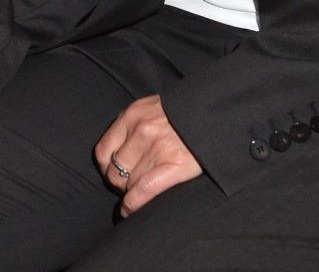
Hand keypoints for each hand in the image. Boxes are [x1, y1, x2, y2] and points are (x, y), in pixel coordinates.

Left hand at [93, 95, 201, 215]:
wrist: (215, 113)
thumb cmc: (184, 113)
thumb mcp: (152, 107)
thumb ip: (134, 124)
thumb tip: (119, 151)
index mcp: (132, 115)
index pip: (103, 151)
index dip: (106, 169)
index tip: (113, 175)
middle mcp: (141, 131)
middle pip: (115, 171)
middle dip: (119, 185)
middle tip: (129, 188)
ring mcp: (157, 148)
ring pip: (129, 184)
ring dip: (130, 194)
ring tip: (136, 197)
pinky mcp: (175, 165)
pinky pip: (144, 190)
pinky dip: (133, 205)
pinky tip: (130, 211)